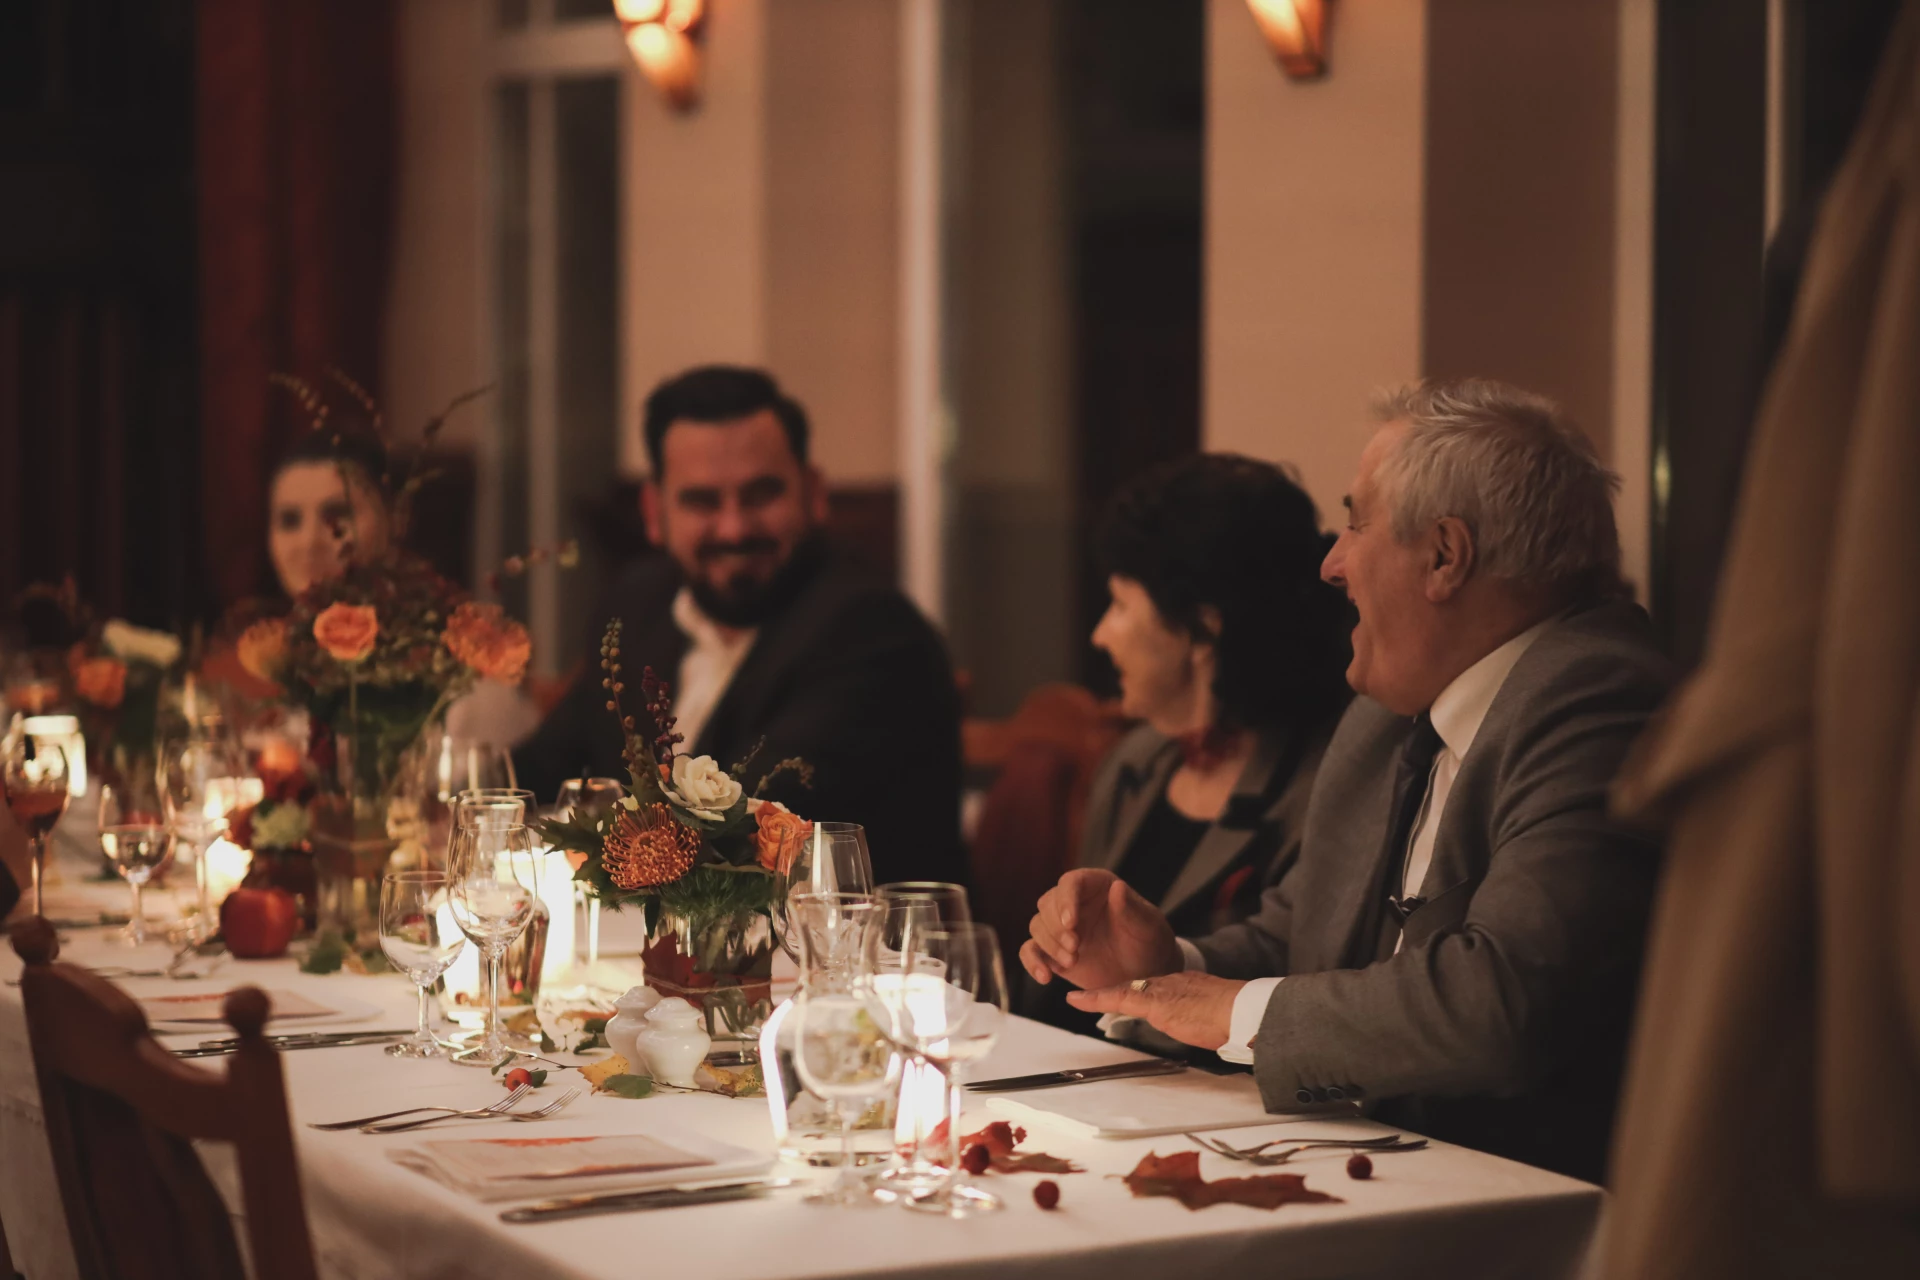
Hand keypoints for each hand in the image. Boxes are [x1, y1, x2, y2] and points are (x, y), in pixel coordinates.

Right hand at [1021, 868, 1180, 991]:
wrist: (1144, 973)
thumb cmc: (1148, 941)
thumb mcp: (1148, 925)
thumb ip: (1132, 908)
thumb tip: (1117, 887)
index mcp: (1094, 886)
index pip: (1070, 883)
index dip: (1066, 900)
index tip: (1071, 922)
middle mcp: (1073, 903)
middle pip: (1047, 904)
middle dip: (1056, 926)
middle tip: (1074, 947)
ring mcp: (1060, 928)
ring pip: (1037, 926)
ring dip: (1049, 945)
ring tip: (1072, 961)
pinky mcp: (1052, 951)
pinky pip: (1030, 951)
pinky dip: (1032, 962)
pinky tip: (1044, 977)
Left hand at [1065, 971, 1242, 1050]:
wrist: (1244, 1011)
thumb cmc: (1240, 1017)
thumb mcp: (1220, 1015)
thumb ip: (1209, 1018)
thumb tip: (1215, 1029)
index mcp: (1187, 984)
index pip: (1157, 987)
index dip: (1140, 991)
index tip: (1129, 994)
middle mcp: (1171, 982)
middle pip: (1136, 986)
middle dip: (1114, 993)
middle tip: (1091, 998)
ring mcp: (1161, 991)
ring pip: (1124, 990)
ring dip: (1100, 996)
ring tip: (1078, 1000)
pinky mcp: (1154, 1003)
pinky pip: (1117, 998)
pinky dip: (1095, 998)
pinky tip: (1077, 1000)